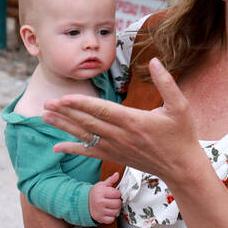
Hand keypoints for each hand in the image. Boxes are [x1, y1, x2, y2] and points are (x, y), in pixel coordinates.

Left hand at [45, 58, 207, 185]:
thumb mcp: (180, 106)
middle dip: (66, 112)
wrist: (182, 167)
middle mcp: (121, 136)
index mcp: (134, 121)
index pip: (102, 111)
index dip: (81, 104)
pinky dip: (72, 148)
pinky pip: (89, 152)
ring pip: (85, 136)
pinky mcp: (115, 156)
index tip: (64, 97)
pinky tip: (55, 146)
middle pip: (88, 122)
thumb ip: (167, 83)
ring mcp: (116, 148)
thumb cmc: (182, 135)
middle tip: (47, 102)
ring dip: (64, 126)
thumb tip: (155, 60)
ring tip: (45, 116)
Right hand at [89, 172, 121, 223]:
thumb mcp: (101, 185)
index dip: (117, 193)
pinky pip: (112, 219)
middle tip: (113, 200)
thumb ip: (111, 180)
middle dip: (117, 201)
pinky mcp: (100, 218)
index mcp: (101, 192)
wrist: (85, 203)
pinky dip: (112, 216)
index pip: (117, 193)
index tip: (114, 194)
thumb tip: (117, 174)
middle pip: (117, 203)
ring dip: (115, 209)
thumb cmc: (95, 193)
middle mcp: (100, 202)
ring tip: (111, 206)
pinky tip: (108, 211)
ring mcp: (100, 211)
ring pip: (116, 212)